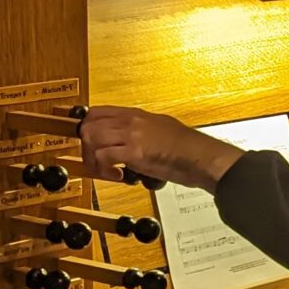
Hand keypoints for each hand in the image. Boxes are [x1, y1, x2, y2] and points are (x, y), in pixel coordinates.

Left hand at [79, 107, 245, 190]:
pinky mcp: (135, 151)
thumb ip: (142, 131)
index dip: (86, 128)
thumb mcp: (160, 129)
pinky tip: (119, 176)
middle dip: (86, 147)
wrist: (202, 157)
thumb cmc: (187, 148)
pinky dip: (105, 171)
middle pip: (88, 125)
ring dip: (93, 159)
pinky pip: (104, 157)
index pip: (96, 112)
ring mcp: (132, 134)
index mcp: (136, 114)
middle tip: (96, 162)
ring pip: (91, 138)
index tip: (88, 143)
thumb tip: (129, 141)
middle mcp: (131, 120)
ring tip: (107, 171)